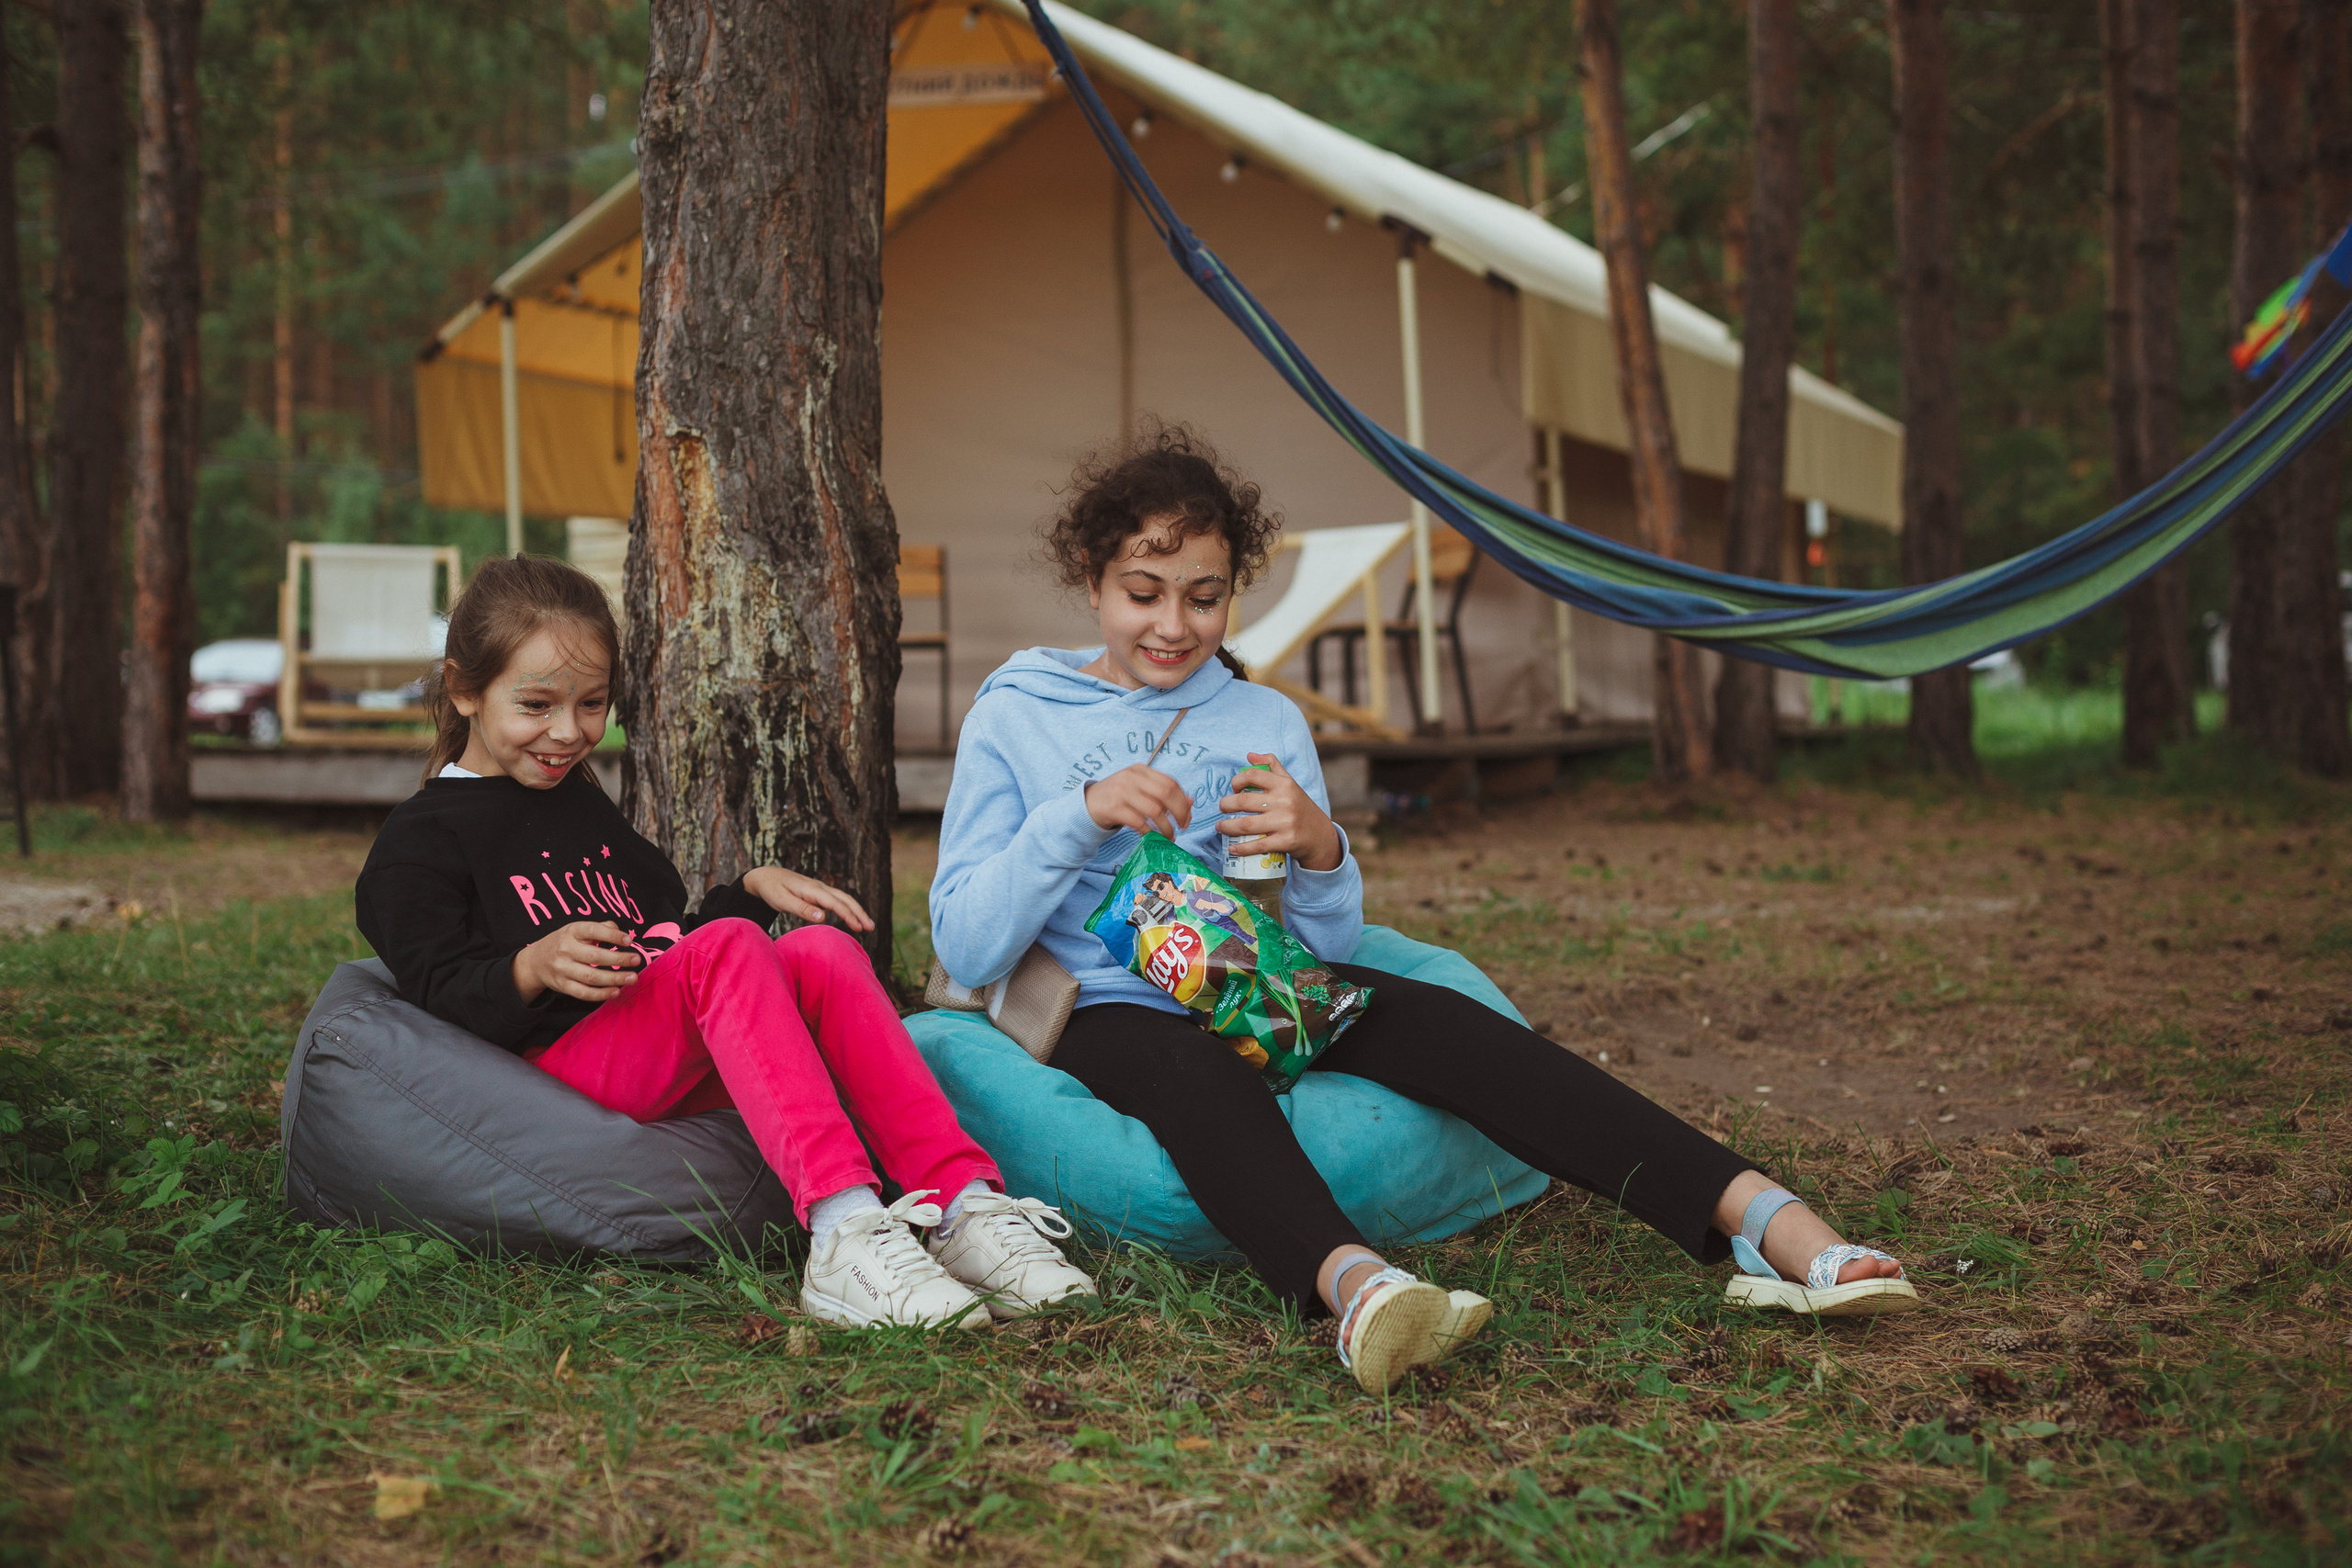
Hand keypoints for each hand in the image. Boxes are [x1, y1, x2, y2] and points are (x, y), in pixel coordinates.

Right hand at [512, 919, 640, 1004]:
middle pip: (595, 956)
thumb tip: (624, 935)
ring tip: (632, 978)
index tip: (629, 940)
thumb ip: (601, 929)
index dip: (612, 936)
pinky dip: (601, 994)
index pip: (593, 931)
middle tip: (637, 960)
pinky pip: (583, 992)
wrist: (535, 961)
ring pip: (591, 977)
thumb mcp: (577, 929)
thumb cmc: (565, 942)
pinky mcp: (562, 986)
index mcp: (571, 931)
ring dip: (614, 979)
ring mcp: (562, 969)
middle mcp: (565, 950)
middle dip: (619, 959)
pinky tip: (616, 991)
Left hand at [743, 866, 875, 931]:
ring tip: (867, 924)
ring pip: (843, 898)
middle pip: (845, 899)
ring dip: (856, 910)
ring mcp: (819, 888)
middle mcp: (819, 887)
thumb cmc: (771, 889)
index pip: (835, 903)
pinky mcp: (817, 892)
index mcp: (812, 889)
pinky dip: (848, 907)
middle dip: (859, 913)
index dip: (849, 915)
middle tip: (871, 927)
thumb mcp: (782, 901)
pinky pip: (837, 899)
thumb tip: (823, 917)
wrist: (765, 876)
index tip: (859, 928)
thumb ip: (802, 909)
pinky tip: (851, 916)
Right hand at [1084, 764, 1192, 838]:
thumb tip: (1190, 802)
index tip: (1187, 817)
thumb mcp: (1139, 789)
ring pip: (1155, 810)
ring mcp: (1121, 792)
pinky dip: (1150, 832)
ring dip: (1166, 827)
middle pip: (1166, 793)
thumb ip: (1162, 793)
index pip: (1170, 782)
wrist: (1087, 804)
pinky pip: (1139, 823)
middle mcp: (1131, 777)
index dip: (1183, 801)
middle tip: (1183, 827)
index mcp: (1140, 770)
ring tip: (1169, 836)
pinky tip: (1152, 837)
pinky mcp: (1113, 808)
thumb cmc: (1118, 797)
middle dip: (1179, 813)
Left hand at [1217, 753, 1343, 870]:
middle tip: (1222, 809)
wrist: (1320, 835)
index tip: (1233, 789)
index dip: (1237, 780)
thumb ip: (1271, 766)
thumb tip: (1249, 756)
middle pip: (1243, 801)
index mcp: (1284, 785)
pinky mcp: (1285, 842)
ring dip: (1227, 827)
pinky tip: (1232, 848)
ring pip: (1245, 824)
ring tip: (1220, 827)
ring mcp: (1284, 823)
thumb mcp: (1290, 783)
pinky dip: (1241, 848)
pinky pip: (1257, 845)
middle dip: (1225, 805)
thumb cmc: (1300, 806)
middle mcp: (1284, 801)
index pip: (1252, 775)